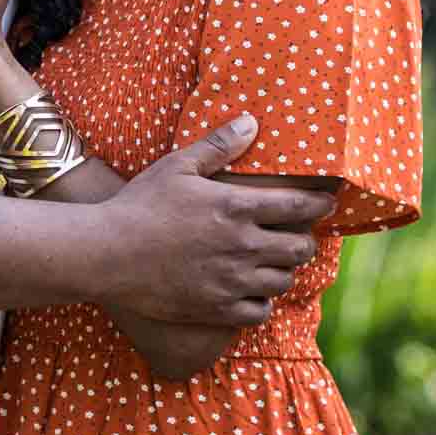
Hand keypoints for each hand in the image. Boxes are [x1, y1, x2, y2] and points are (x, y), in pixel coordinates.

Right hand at [97, 117, 333, 326]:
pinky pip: (260, 311)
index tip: (328, 202)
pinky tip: (253, 290)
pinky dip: (262, 301)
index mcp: (236, 208)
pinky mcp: (217, 309)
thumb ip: (218, 145)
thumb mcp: (178, 165)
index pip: (298, 207)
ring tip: (277, 261)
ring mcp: (231, 281)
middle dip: (305, 239)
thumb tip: (251, 122)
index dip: (320, 204)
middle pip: (300, 248)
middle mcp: (242, 246)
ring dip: (285, 269)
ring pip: (284, 280)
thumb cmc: (140, 203)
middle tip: (299, 233)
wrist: (108, 253)